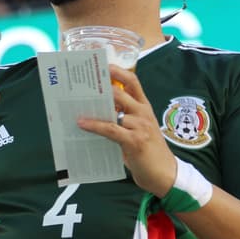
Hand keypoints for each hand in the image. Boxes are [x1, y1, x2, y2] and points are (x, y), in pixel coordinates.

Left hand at [76, 67, 177, 198]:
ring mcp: (140, 126)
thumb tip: (95, 111)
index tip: (101, 64)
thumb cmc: (147, 151)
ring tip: (75, 103)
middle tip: (79, 84)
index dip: (117, 71)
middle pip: (120, 91)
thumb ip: (121, 118)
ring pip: (113, 109)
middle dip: (99, 86)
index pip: (133, 81)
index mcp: (144, 106)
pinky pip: (110, 129)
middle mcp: (143, 112)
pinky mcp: (134, 140)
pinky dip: (94, 125)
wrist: (164, 174)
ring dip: (93, 106)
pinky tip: (81, 123)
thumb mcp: (137, 129)